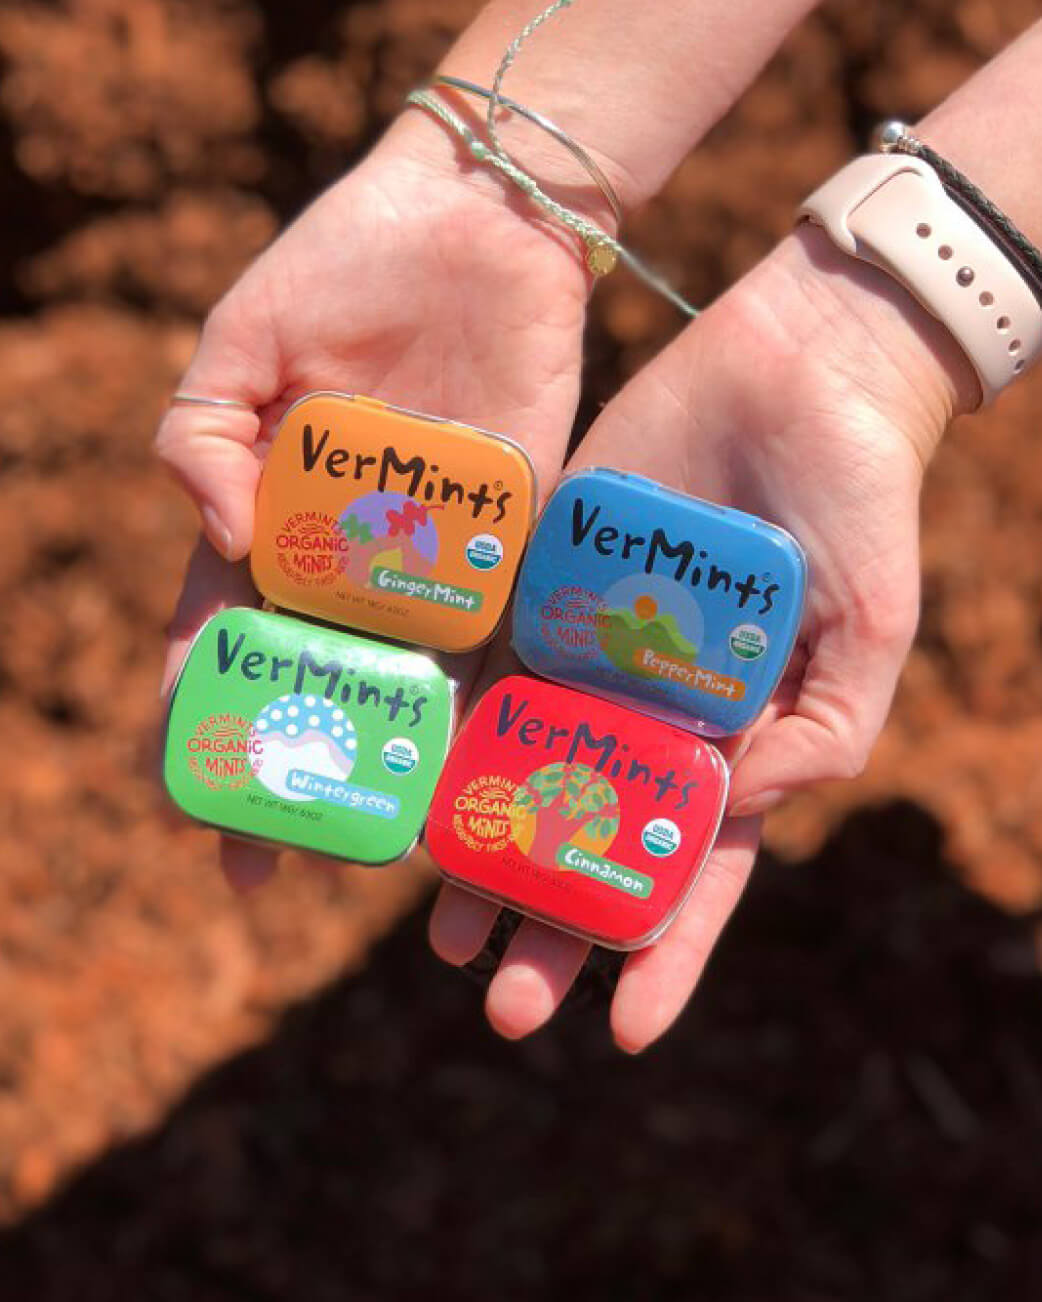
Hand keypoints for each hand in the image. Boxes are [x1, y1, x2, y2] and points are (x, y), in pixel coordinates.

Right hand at [157, 111, 591, 886]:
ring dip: (389, 765)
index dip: (201, 722)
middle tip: (278, 859)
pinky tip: (471, 774)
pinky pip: (498, 635)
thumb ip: (199, 438)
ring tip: (378, 849)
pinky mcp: (514, 542)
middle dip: (293, 769)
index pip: (227, 641)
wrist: (477, 218)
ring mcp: (433, 557)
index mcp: (274, 520)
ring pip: (406, 681)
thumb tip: (222, 543)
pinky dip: (484, 704)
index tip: (190, 801)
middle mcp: (353, 558)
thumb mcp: (236, 343)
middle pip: (316, 684)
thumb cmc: (342, 266)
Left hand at [429, 222, 979, 1051]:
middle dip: (555, 928)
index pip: (699, 874)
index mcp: (737, 739)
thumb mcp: (870, 628)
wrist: (797, 363)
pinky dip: (453, 745)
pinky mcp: (540, 592)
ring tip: (441, 936)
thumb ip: (825, 731)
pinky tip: (414, 802)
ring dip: (486, 863)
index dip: (669, 957)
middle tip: (504, 1003)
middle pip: (595, 846)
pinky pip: (486, 678)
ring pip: (527, 780)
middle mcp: (655, 713)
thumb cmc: (857, 499)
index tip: (626, 1034)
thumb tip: (747, 811)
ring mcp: (592, 656)